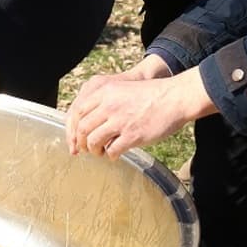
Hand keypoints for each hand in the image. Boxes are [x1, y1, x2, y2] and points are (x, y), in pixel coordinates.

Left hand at [66, 57, 216, 158]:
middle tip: (85, 149)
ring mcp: (120, 121)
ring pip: (93, 141)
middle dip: (81, 142)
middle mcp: (109, 105)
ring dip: (94, 150)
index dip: (72, 128)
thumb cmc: (150, 95)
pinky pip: (112, 150)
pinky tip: (115, 155)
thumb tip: (89, 122)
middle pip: (82, 128)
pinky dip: (111, 156)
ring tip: (100, 152)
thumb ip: (104, 102)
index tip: (74, 139)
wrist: (174, 97)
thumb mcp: (122, 90)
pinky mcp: (133, 135)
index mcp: (105, 92)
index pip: (77, 112)